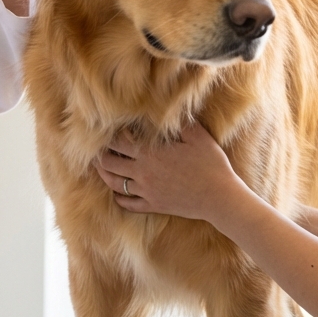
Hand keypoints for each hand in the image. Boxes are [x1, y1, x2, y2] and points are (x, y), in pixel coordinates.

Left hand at [95, 122, 242, 221]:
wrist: (220, 198)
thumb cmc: (211, 164)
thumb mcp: (198, 137)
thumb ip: (180, 123)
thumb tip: (168, 111)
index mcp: (150, 153)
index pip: (118, 142)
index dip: (110, 136)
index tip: (108, 130)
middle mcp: (142, 172)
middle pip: (109, 163)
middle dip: (100, 155)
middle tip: (98, 149)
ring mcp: (146, 191)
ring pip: (113, 184)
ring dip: (104, 174)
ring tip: (100, 168)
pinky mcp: (153, 205)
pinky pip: (128, 204)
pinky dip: (119, 198)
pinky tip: (117, 194)